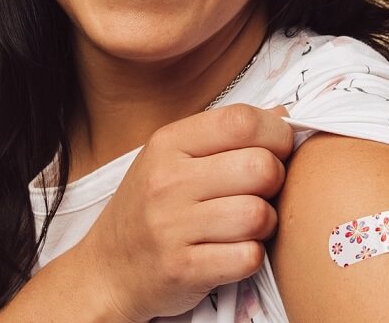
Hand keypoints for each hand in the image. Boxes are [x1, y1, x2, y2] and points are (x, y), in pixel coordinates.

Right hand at [71, 104, 294, 321]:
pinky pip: (248, 257)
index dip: (277, 135)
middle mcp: (167, 181)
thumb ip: (224, 136)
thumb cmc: (148, 211)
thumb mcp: (172, 160)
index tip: (279, 150)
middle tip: (261, 193)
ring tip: (246, 226)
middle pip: (260, 167)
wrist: (106, 272)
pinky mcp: (182, 269)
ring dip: (265, 224)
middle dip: (276, 182)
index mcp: (168, 143)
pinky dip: (251, 258)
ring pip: (258, 214)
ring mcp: (171, 227)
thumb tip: (283, 116)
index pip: (242, 121)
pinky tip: (233, 252)